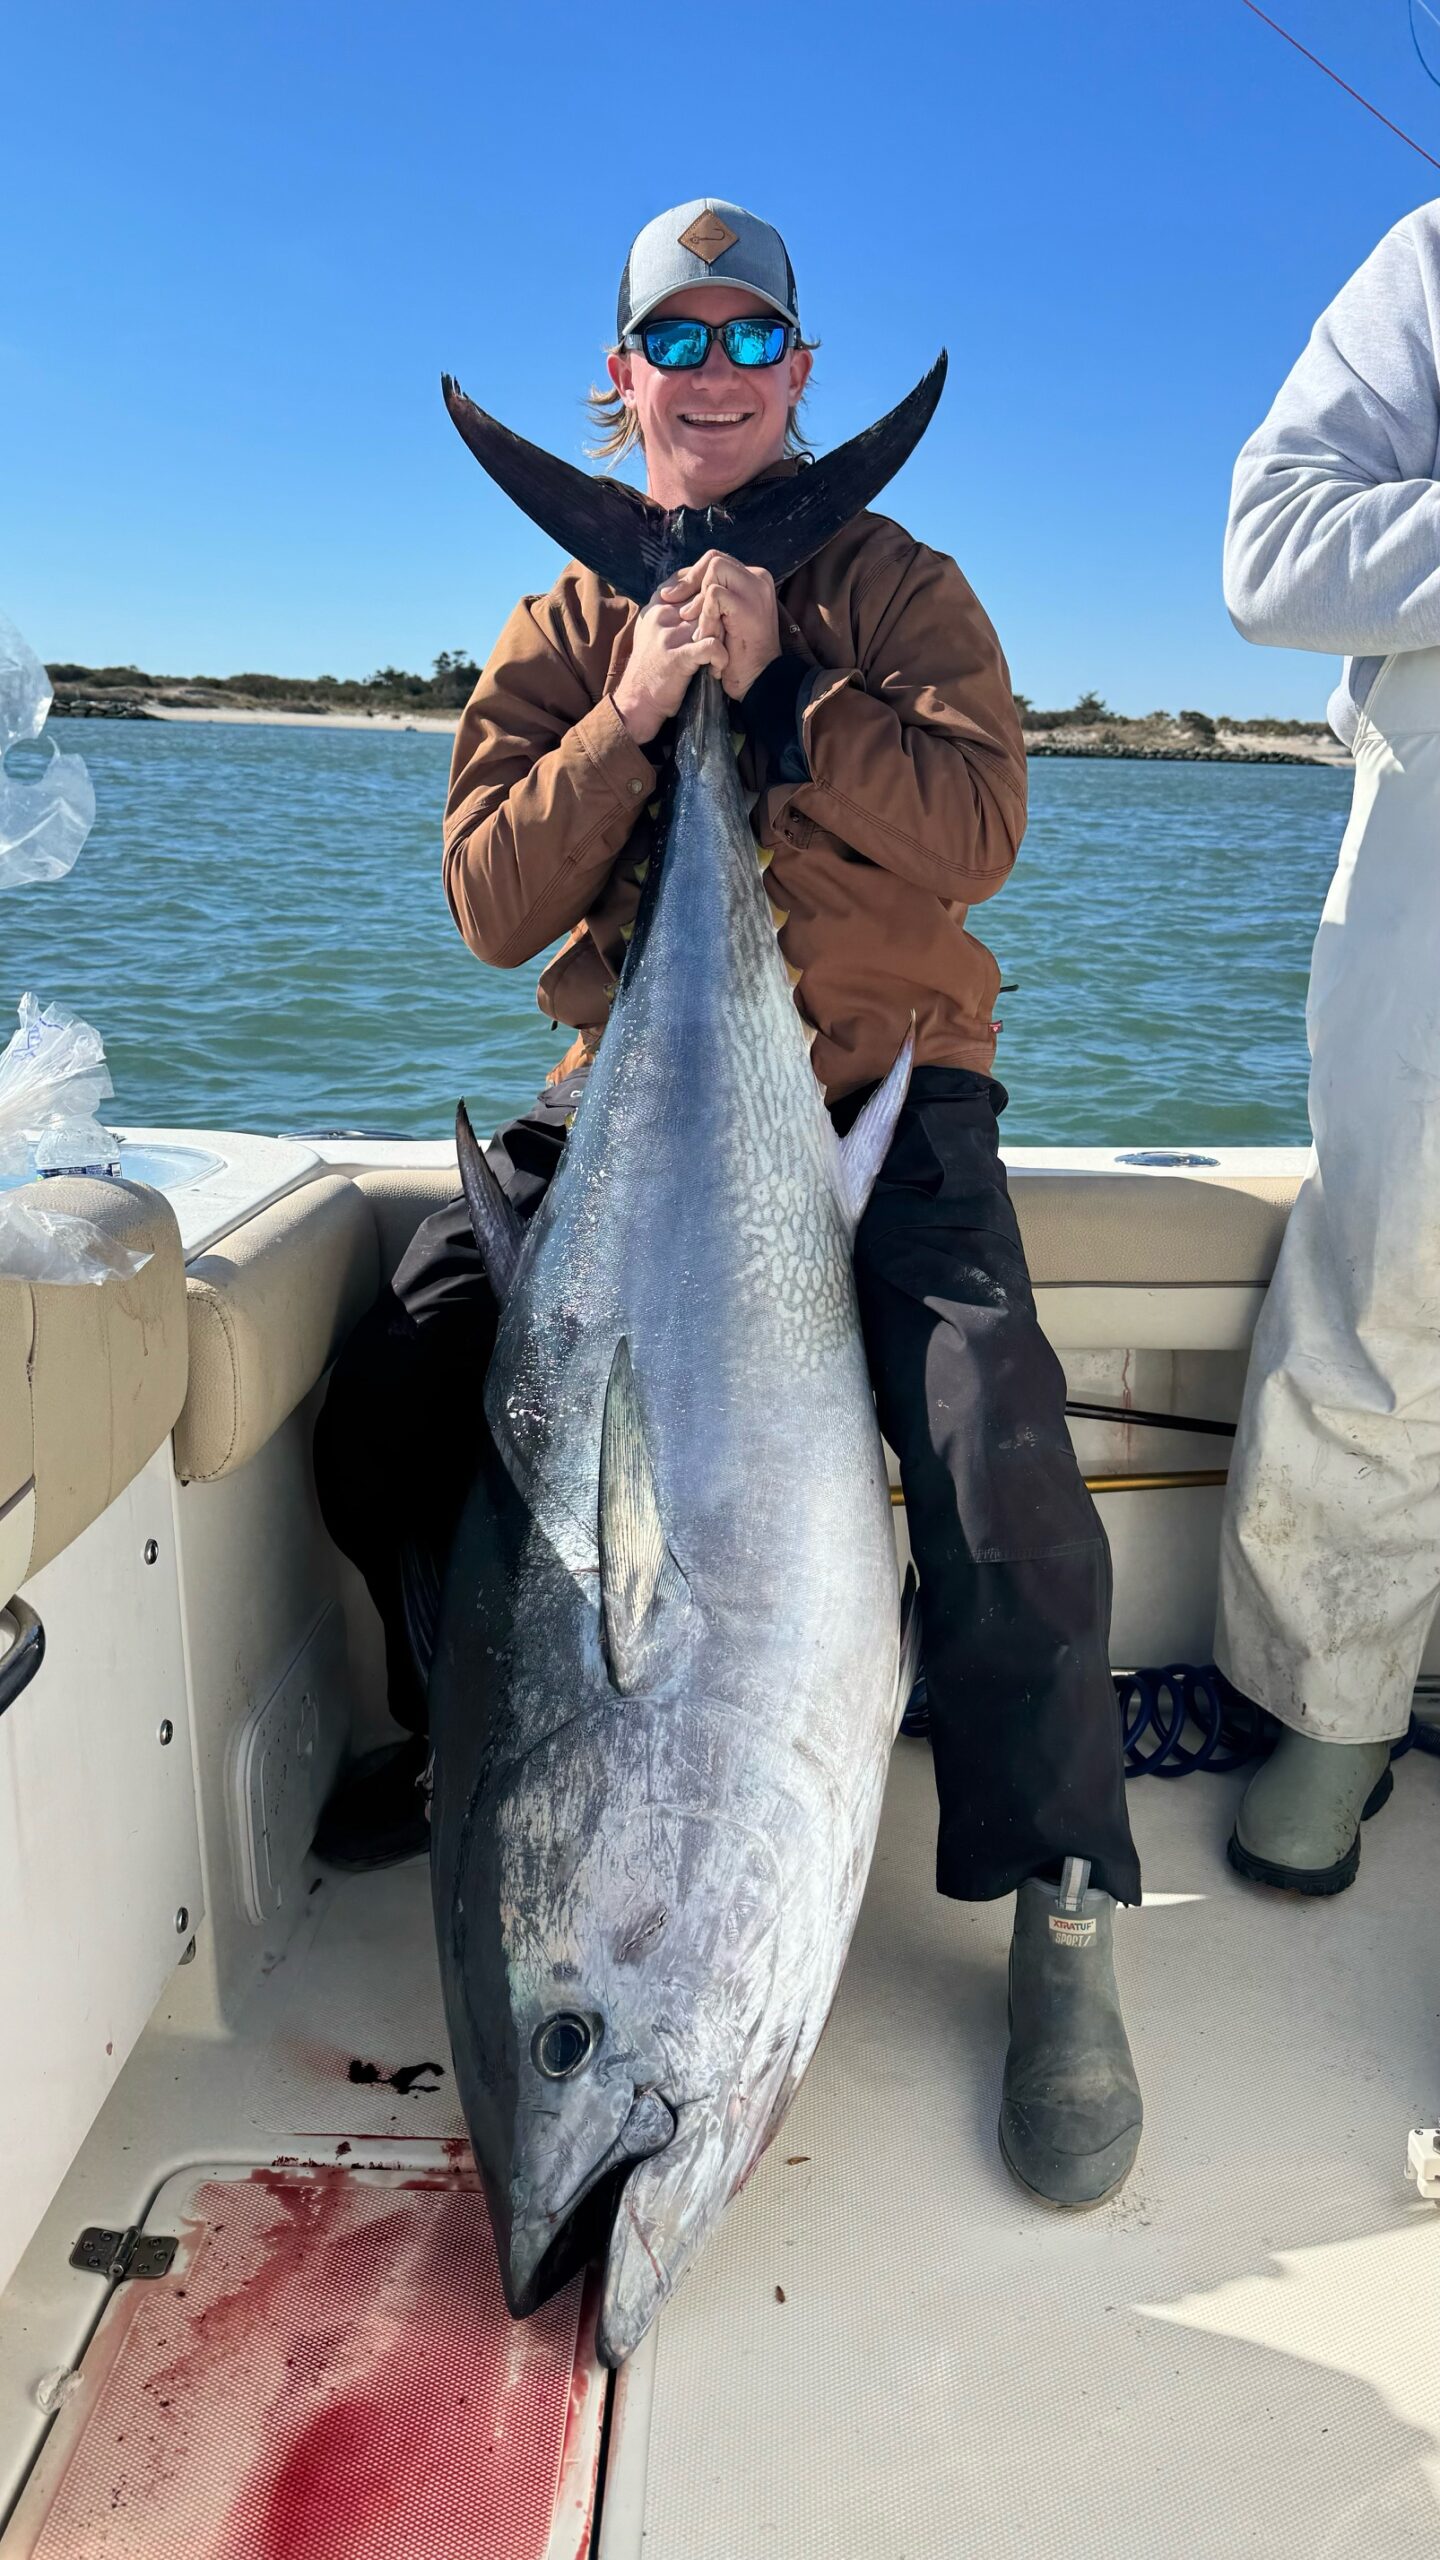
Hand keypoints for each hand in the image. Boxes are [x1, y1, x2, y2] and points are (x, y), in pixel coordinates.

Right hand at [612, 592, 727, 743]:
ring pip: (711, 619)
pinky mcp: (678, 657)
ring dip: (724, 635)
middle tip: (728, 631)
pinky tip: (719, 666)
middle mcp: (662, 615)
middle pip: (703, 597)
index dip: (706, 587)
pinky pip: (712, 646)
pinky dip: (721, 656)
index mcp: (656, 606)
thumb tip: (687, 592)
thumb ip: (667, 610)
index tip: (716, 603)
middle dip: (719, 612)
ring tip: (725, 650)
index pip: (686, 580)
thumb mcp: (649, 630)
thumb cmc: (649, 667)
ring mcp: (670, 635)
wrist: (636, 701)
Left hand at [659, 551, 779, 700]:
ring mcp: (756, 590)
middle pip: (714, 559)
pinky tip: (706, 635)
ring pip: (714, 571)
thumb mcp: (722, 620)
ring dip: (700, 600)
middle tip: (672, 602)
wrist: (757, 682)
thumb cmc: (737, 656)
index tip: (671, 596)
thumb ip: (710, 599)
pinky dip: (705, 614)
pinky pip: (714, 594)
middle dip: (690, 580)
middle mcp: (759, 579)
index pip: (717, 562)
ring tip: (699, 629)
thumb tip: (676, 585)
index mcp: (753, 580)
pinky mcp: (748, 605)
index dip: (692, 576)